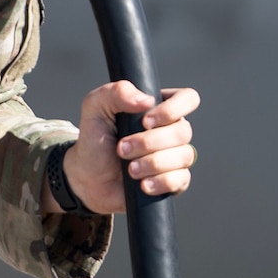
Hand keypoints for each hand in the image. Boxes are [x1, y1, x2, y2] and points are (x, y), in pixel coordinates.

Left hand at [53, 82, 200, 214]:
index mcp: (159, 108)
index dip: (173, 110)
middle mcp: (171, 130)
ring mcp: (175, 156)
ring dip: (152, 163)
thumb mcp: (95, 108)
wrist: (89, 179)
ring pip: (183, 156)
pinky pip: (181, 180)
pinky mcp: (174, 181)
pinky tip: (143, 184)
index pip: (187, 98)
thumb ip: (116, 93)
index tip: (145, 121)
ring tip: (130, 169)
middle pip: (183, 131)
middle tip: (122, 149)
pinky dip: (160, 182)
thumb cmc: (95, 141)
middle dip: (149, 142)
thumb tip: (146, 100)